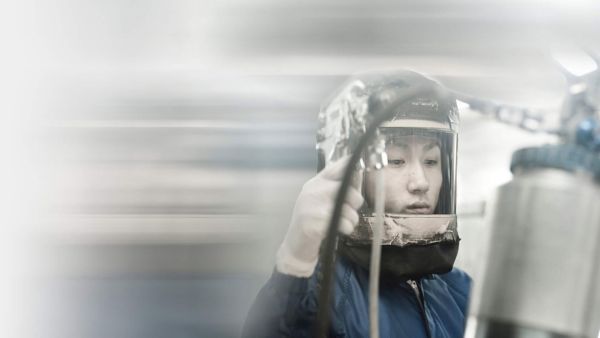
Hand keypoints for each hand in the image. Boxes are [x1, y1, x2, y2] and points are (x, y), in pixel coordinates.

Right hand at [276, 157, 363, 276]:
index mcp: (315, 183)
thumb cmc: (312, 221)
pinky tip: (339, 230)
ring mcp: (312, 207)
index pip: (336, 168)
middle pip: (346, 188)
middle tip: (350, 210)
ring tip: (343, 222)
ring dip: (352, 219)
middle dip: (355, 201)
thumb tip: (358, 175)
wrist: (296, 245)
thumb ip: (336, 187)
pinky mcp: (314, 223)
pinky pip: (342, 223)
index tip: (360, 172)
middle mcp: (312, 192)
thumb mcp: (320, 199)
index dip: (352, 168)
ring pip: (347, 208)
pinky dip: (346, 228)